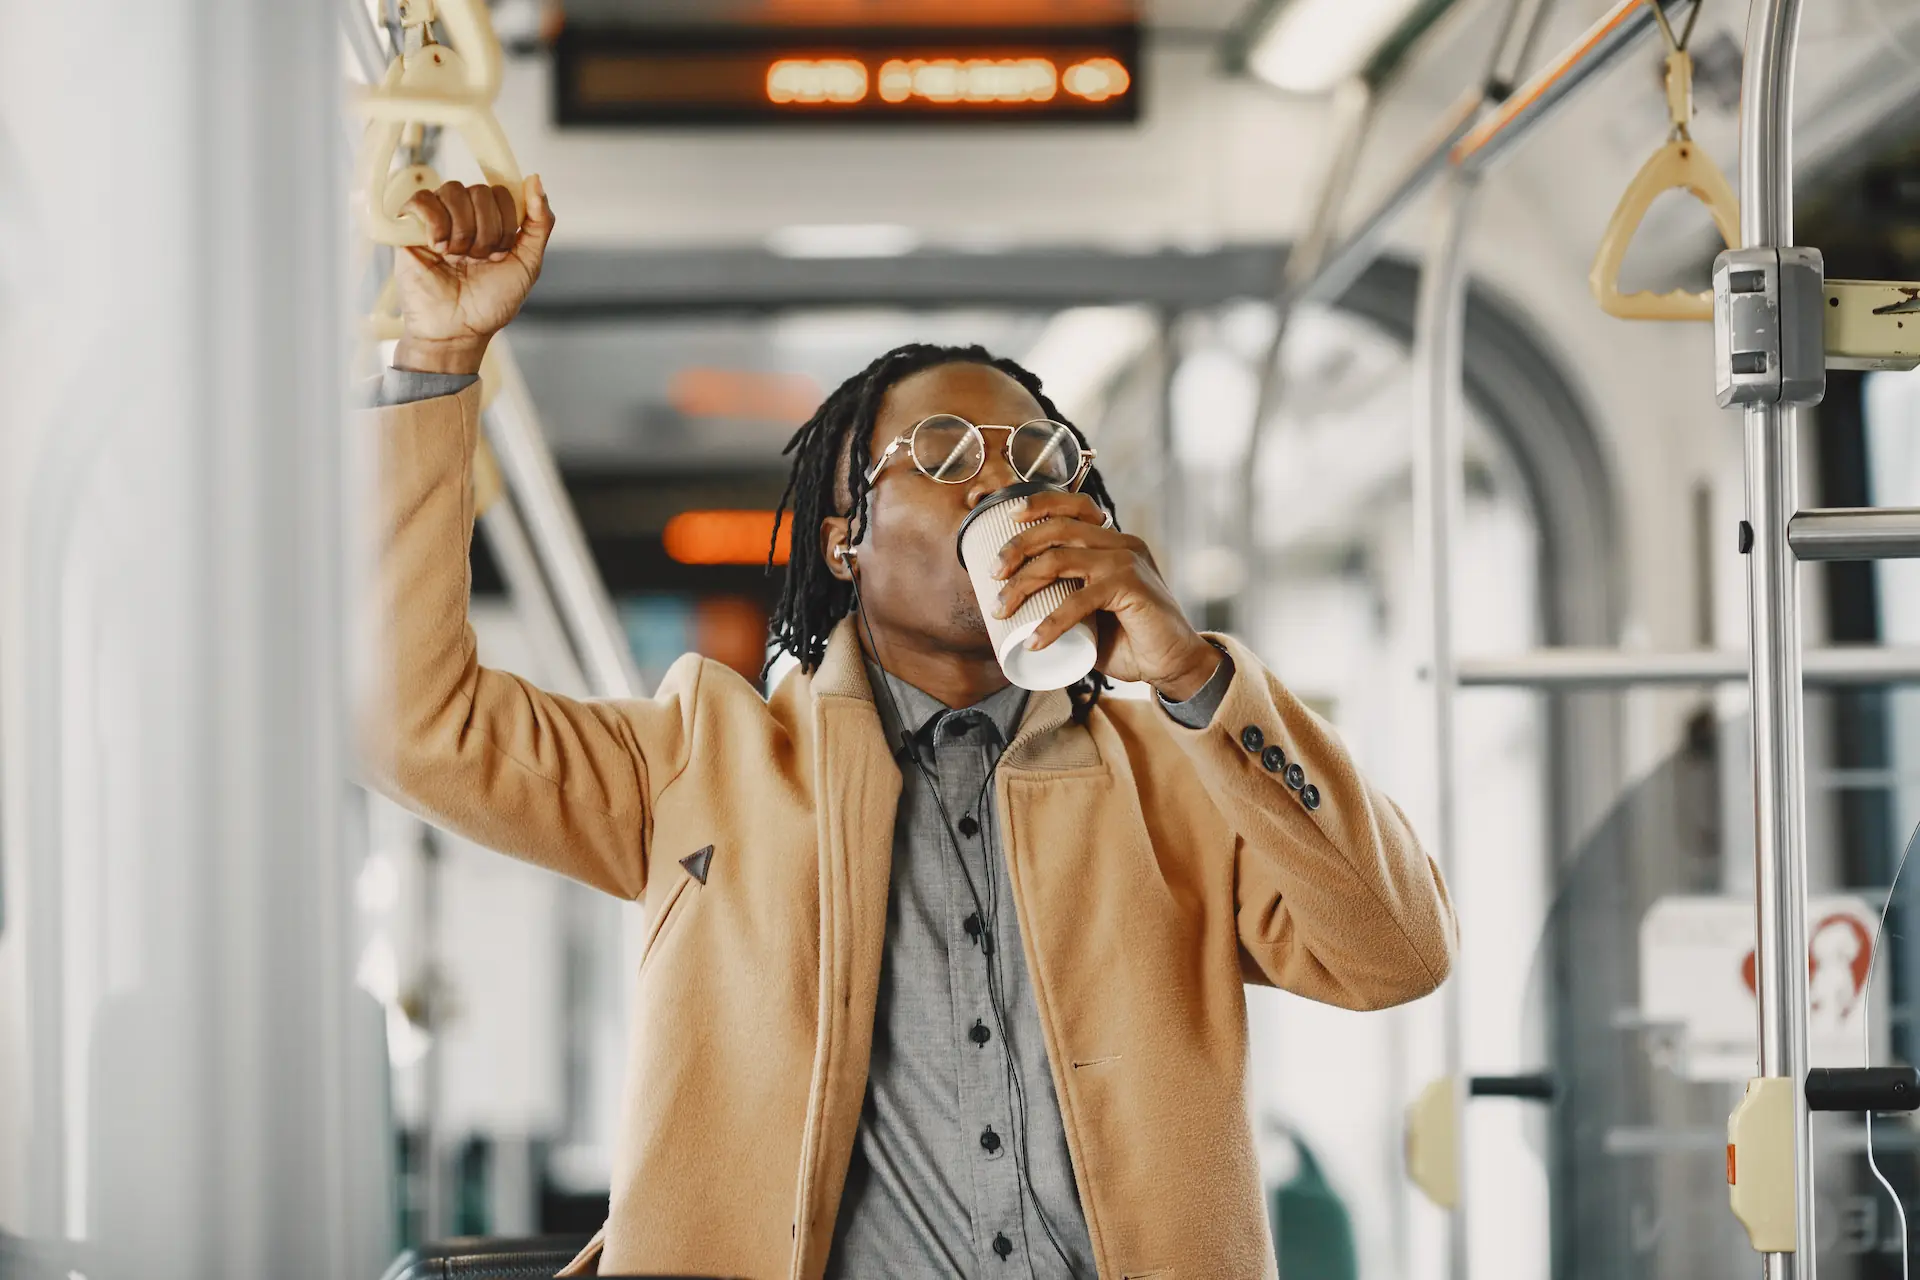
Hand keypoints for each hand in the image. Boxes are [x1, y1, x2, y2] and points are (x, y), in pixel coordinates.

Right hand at [390, 174, 553, 374]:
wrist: (457, 330)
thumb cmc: (490, 303)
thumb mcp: (528, 263)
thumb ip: (539, 223)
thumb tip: (535, 179)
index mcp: (491, 221)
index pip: (502, 192)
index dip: (506, 223)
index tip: (500, 254)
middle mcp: (464, 215)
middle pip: (479, 190)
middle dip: (486, 231)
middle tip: (478, 260)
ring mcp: (436, 219)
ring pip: (453, 191)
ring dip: (463, 230)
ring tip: (458, 258)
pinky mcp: (409, 226)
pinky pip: (422, 200)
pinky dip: (435, 223)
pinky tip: (439, 248)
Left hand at [991, 490, 1221, 699]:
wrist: (1174, 664)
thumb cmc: (1132, 640)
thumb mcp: (1093, 613)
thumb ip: (1067, 601)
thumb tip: (1016, 608)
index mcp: (1114, 543)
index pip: (1077, 506)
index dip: (1041, 503)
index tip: (1010, 516)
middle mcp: (1121, 544)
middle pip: (1058, 528)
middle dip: (1017, 546)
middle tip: (993, 574)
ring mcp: (1126, 563)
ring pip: (1060, 559)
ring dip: (1022, 583)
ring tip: (1000, 608)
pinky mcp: (1130, 589)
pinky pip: (1078, 600)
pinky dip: (1051, 622)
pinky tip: (1033, 641)